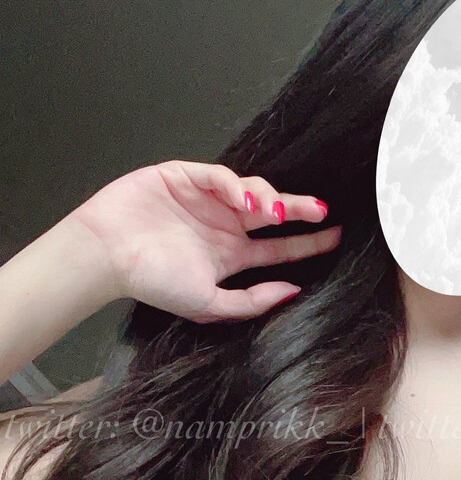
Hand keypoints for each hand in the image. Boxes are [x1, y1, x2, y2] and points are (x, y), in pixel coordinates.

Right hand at [65, 161, 341, 323]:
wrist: (107, 254)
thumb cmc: (152, 281)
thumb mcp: (208, 303)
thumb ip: (250, 301)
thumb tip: (292, 291)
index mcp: (230, 254)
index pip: (277, 248)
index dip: (306, 242)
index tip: (334, 237)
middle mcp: (223, 225)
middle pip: (272, 213)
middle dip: (298, 210)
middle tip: (321, 212)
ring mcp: (206, 200)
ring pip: (251, 190)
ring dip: (268, 197)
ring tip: (274, 211)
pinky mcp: (186, 177)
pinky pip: (220, 176)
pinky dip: (235, 184)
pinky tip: (245, 199)